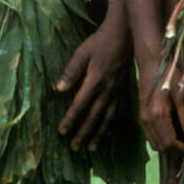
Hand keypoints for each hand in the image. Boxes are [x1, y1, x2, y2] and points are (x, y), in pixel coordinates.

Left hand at [56, 23, 130, 151]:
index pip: (80, 106)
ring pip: (108, 118)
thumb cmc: (100, 42)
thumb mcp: (82, 52)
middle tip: (73, 147)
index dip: (70, 120)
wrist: (125, 35)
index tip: (62, 131)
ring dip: (99, 134)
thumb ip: (70, 71)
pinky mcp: (125, 90)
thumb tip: (58, 89)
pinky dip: (113, 125)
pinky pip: (119, 112)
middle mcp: (107, 90)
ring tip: (91, 148)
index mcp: (94, 81)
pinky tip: (108, 133)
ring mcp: (118, 92)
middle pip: (94, 117)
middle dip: (83, 133)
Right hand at [137, 62, 183, 156]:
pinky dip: (160, 140)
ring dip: (167, 147)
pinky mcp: (142, 116)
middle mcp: (147, 120)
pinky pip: (150, 136)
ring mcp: (143, 119)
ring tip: (181, 143)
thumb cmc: (169, 76)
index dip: (182, 150)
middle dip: (175, 152)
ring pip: (154, 143)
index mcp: (158, 115)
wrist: (151, 64)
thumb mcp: (182, 94)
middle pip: (161, 147)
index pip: (170, 143)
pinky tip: (171, 134)